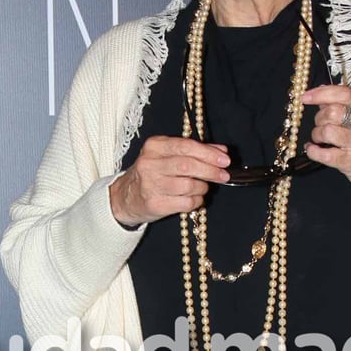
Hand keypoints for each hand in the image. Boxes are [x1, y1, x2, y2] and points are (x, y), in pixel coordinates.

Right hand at [110, 136, 229, 226]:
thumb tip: (222, 151)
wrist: (125, 197)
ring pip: (189, 185)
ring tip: (203, 187)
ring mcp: (151, 185)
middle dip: (210, 171)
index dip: (208, 153)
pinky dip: (196, 201)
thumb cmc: (152, 173)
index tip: (225, 159)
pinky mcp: (155, 204)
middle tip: (224, 175)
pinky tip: (195, 198)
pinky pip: (186, 203)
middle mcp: (150, 164)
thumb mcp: (167, 155)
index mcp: (154, 146)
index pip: (186, 146)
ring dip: (203, 187)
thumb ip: (195, 150)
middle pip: (188, 166)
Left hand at [300, 86, 350, 191]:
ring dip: (316, 135)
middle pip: (333, 112)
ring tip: (319, 138)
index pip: (343, 94)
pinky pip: (324, 154)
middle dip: (319, 118)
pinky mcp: (350, 160)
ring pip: (326, 131)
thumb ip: (341, 104)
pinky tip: (313, 149)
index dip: (321, 93)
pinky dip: (313, 151)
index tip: (306, 97)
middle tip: (320, 124)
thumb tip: (320, 92)